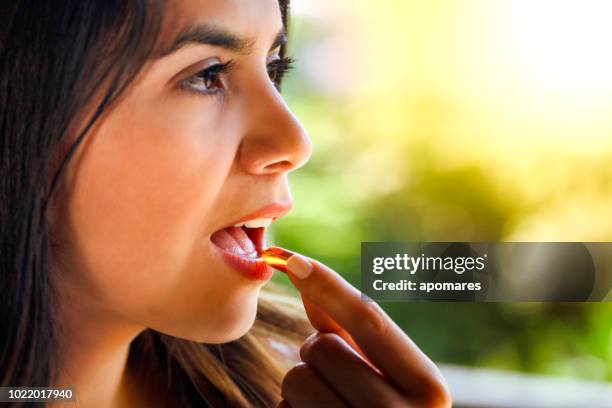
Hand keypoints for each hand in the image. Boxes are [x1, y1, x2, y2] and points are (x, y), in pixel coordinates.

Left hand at [276, 253, 451, 407]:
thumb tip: (306, 273)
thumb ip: (350, 327)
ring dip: (300, 385)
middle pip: (321, 347)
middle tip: (337, 377)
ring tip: (327, 403)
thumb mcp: (384, 374)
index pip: (370, 319)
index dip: (328, 284)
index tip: (293, 258)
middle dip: (318, 354)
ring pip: (295, 378)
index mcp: (428, 387)